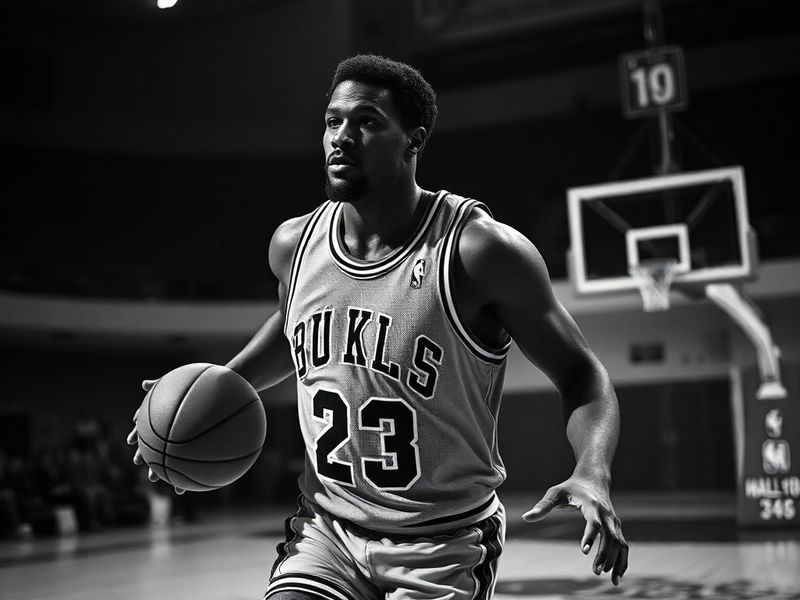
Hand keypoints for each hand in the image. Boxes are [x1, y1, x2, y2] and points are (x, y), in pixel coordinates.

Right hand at [126, 378, 185, 494]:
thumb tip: (144, 384)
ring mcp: (179, 441)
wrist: (209, 392)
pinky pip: (188, 462)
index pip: (146, 428)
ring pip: (168, 458)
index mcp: (161, 419)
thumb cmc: (189, 387)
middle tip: (139, 463)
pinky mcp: (192, 447)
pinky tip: (184, 486)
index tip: (131, 441)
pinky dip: (186, 473)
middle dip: (146, 456)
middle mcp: (167, 432)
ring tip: (157, 479)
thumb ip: (160, 385)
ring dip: (163, 470)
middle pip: (154, 446)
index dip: (137, 434)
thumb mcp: (174, 384)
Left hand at [523, 476, 627, 585]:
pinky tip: (616, 577)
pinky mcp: (616, 528)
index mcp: (591, 505)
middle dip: (604, 555)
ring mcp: (613, 521)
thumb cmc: (570, 487)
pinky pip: (623, 546)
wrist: (592, 480)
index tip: (584, 552)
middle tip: (595, 571)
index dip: (590, 537)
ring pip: (620, 543)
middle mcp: (606, 514)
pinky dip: (622, 561)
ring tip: (608, 578)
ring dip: (615, 561)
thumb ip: (542, 506)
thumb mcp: (555, 493)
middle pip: (610, 536)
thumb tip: (526, 517)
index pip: (593, 522)